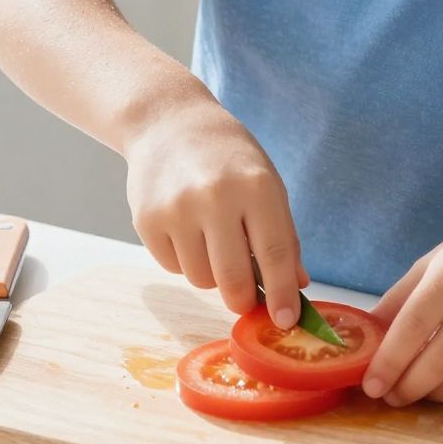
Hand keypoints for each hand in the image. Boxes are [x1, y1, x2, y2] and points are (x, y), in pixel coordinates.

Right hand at [124, 92, 308, 328]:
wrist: (168, 122)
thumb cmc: (227, 156)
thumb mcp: (267, 184)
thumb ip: (283, 237)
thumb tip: (296, 288)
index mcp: (255, 187)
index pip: (274, 255)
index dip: (282, 295)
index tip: (285, 321)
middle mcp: (214, 198)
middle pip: (233, 280)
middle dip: (242, 299)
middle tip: (245, 297)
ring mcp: (176, 210)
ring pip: (201, 279)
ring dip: (211, 274)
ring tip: (212, 239)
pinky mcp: (146, 220)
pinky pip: (173, 267)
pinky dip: (184, 260)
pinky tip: (186, 229)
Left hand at [362, 213, 442, 405]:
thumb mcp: (433, 263)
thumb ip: (398, 302)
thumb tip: (363, 344)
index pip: (415, 325)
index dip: (389, 362)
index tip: (371, 386)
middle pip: (441, 361)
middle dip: (409, 387)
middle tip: (391, 396)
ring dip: (436, 394)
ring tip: (419, 390)